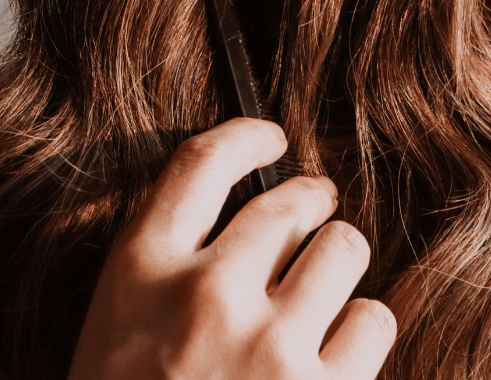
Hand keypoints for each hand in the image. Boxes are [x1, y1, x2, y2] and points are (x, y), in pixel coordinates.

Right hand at [67, 117, 395, 379]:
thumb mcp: (116, 338)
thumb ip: (167, 276)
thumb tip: (250, 224)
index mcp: (140, 273)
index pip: (201, 162)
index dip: (246, 135)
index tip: (270, 135)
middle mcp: (206, 292)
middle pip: (289, 200)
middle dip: (311, 202)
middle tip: (316, 214)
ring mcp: (269, 344)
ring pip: (343, 248)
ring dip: (339, 265)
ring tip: (324, 292)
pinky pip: (373, 318)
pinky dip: (362, 332)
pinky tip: (336, 356)